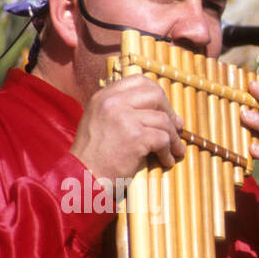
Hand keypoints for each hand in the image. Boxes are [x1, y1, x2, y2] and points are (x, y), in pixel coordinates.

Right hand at [70, 75, 184, 185]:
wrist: (83, 176)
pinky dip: (169, 151)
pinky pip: (163, 139)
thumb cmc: (93, 154)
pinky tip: (166, 160)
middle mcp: (113, 102)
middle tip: (175, 127)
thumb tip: (158, 107)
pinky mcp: (136, 137)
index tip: (163, 108)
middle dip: (169, 112)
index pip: (138, 80)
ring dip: (173, 136)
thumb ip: (120, 108)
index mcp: (104, 96)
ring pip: (163, 119)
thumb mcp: (99, 120)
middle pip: (155, 95)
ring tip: (175, 149)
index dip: (156, 93)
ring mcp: (125, 118)